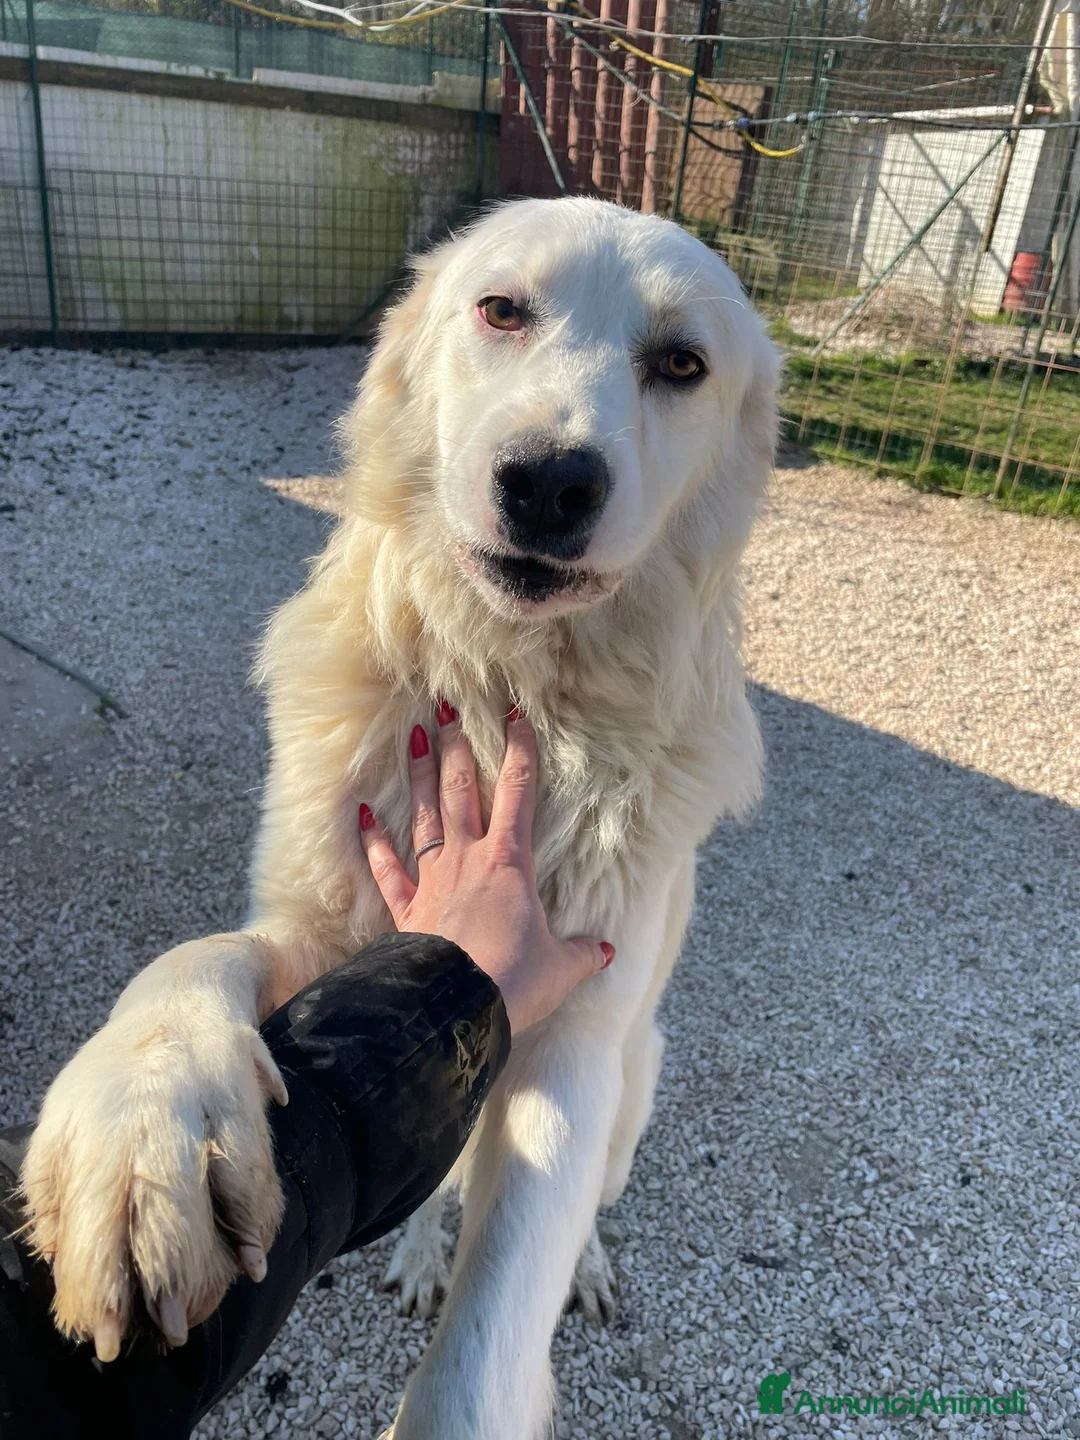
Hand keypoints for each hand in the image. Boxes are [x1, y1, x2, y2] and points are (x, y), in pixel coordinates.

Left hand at [21, 935, 285, 1360]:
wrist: (184, 996)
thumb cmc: (115, 1076)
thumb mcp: (64, 1119)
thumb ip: (55, 1188)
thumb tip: (56, 1255)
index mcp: (96, 1123)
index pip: (95, 1212)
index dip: (102, 1278)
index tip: (108, 1333)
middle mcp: (152, 1108)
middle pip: (162, 1196)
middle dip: (169, 1269)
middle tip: (169, 1329)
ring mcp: (205, 1096)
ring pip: (223, 1174)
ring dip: (231, 1237)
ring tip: (233, 1284)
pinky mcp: (245, 1090)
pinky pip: (259, 1156)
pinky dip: (261, 1206)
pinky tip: (257, 1248)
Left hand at [360, 707, 612, 1033]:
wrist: (456, 1009)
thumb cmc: (514, 982)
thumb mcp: (561, 968)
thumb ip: (581, 954)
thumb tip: (604, 952)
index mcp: (510, 862)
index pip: (519, 791)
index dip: (519, 748)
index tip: (514, 712)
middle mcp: (468, 859)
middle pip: (461, 790)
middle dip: (456, 746)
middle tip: (447, 708)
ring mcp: (434, 881)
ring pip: (425, 815)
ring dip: (419, 775)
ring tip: (412, 737)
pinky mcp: (408, 911)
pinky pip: (388, 868)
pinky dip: (374, 840)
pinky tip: (364, 814)